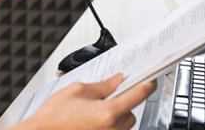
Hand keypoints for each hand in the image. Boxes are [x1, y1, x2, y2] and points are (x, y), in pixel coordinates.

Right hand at [25, 73, 156, 129]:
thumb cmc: (53, 117)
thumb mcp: (78, 90)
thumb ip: (102, 85)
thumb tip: (117, 80)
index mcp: (108, 112)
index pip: (138, 95)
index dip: (146, 85)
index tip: (151, 81)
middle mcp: (112, 129)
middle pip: (131, 113)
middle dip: (123, 104)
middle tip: (106, 98)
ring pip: (124, 126)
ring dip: (116, 117)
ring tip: (93, 113)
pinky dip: (108, 127)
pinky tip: (92, 122)